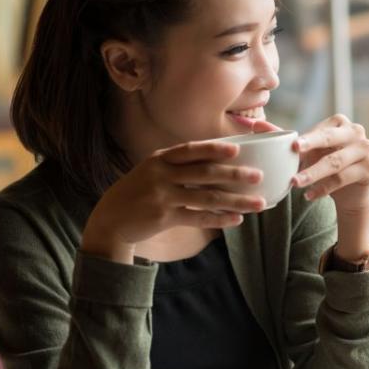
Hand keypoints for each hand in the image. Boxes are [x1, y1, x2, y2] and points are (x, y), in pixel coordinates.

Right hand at [81, 140, 266, 262]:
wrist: (111, 219)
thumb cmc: (139, 192)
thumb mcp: (152, 171)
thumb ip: (178, 165)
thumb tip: (216, 162)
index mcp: (160, 159)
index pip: (191, 150)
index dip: (214, 149)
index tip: (237, 149)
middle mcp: (161, 174)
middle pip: (204, 173)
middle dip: (234, 174)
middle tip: (258, 176)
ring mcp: (162, 196)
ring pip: (207, 198)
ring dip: (235, 201)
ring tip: (258, 204)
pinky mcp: (164, 217)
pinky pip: (198, 217)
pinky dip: (220, 219)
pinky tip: (237, 220)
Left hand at [289, 114, 368, 216]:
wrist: (349, 193)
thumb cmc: (324, 166)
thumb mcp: (305, 152)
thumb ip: (281, 138)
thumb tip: (252, 125)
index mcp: (339, 122)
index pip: (320, 130)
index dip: (306, 138)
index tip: (292, 146)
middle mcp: (356, 132)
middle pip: (330, 139)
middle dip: (311, 145)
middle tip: (295, 151)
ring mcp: (366, 149)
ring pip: (335, 162)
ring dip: (314, 173)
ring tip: (295, 183)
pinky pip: (343, 178)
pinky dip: (324, 188)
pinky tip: (309, 196)